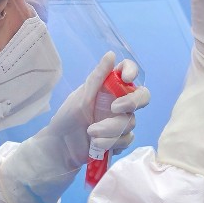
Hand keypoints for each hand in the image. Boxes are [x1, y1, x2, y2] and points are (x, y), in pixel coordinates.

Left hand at [0, 52, 149, 202]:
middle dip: (131, 102)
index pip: (129, 72)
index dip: (132, 71)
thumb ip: (97, 78)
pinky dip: (111, 142)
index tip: (126, 77)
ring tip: (90, 133)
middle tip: (113, 108)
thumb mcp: (80, 96)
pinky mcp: (121, 139)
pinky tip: (96, 144)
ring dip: (110, 129)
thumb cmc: (67, 117)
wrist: (61, 148)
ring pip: (130, 122)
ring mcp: (121, 121)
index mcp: (109, 87)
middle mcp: (119, 101)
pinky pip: (127, 139)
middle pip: (142, 97)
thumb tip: (111, 54)